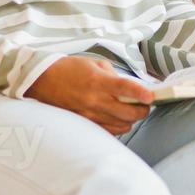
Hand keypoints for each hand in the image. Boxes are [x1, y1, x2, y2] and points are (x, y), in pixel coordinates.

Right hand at [25, 56, 154, 135]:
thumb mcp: (94, 63)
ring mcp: (90, 114)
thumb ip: (114, 75)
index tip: (151, 96)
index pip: (125, 88)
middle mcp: (95, 100)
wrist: (43, 80)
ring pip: (121, 125)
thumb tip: (130, 87)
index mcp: (98, 81)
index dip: (141, 93)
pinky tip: (118, 118)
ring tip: (131, 111)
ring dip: (131, 119)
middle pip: (128, 112)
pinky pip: (109, 131)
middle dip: (142, 110)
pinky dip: (118, 126)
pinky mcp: (85, 123)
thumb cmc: (69, 69)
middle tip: (145, 104)